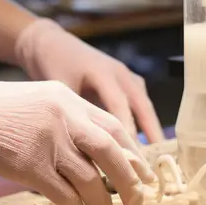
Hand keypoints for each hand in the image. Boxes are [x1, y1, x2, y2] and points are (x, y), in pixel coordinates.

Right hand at [0, 64, 156, 204]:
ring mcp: (48, 142)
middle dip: (130, 182)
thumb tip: (106, 153)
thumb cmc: (3, 110)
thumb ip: (73, 120)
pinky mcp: (30, 166)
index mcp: (70, 101)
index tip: (145, 175)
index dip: (134, 155)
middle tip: (138, 202)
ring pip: (90, 179)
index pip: (114, 129)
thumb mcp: (44, 101)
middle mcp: (64, 118)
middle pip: (111, 153)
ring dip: (102, 202)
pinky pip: (64, 194)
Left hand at [14, 19, 162, 143]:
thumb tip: (83, 147)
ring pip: (143, 105)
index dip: (126, 131)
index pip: (119, 105)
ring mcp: (124, 75)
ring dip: (150, 128)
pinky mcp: (123, 81)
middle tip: (155, 161)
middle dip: (151, 133)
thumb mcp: (59, 87)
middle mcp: (120, 73)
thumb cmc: (52, 63)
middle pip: (142, 106)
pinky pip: (137, 103)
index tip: (130, 157)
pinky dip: (142, 121)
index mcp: (103, 72)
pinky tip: (143, 142)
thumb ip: (73, 112)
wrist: (49, 42)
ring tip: (155, 156)